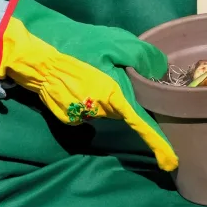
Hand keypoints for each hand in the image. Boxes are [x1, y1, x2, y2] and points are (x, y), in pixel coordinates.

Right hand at [0, 0, 177, 170]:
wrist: (34, 52)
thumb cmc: (77, 45)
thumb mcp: (117, 42)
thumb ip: (144, 58)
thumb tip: (160, 73)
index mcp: (116, 97)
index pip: (143, 126)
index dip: (159, 145)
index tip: (171, 164)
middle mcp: (101, 112)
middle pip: (126, 111)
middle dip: (128, 97)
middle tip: (114, 68)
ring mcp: (83, 116)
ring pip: (108, 109)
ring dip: (107, 93)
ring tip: (92, 68)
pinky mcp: (69, 116)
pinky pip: (89, 108)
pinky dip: (89, 95)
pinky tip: (78, 78)